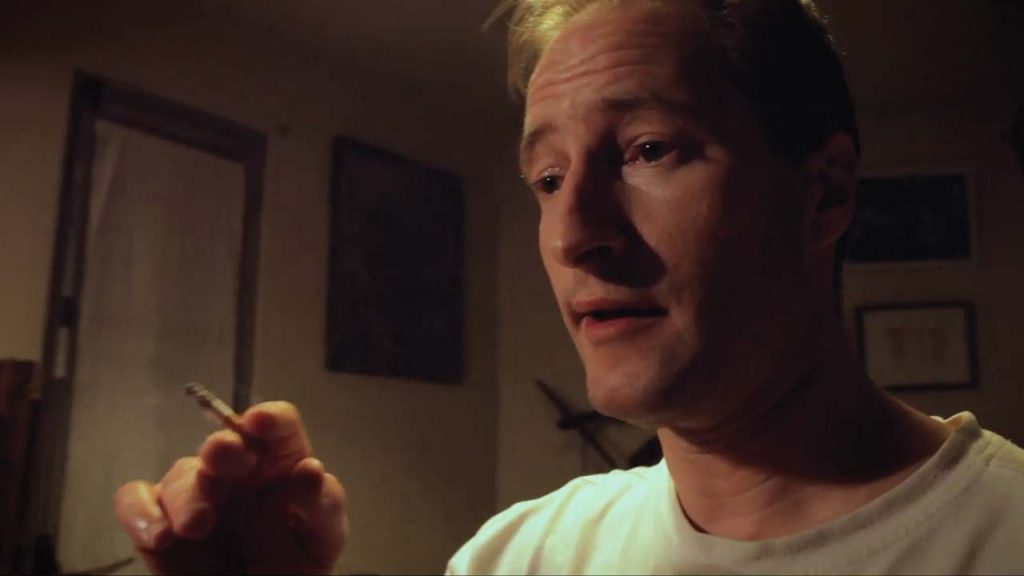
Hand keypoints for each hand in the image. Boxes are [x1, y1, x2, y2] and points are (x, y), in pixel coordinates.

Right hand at [113, 402, 347, 573]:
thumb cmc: (295, 563)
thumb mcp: (322, 536)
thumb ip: (322, 504)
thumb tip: (311, 470)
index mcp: (280, 462)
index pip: (279, 426)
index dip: (271, 418)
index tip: (262, 422)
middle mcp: (237, 470)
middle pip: (225, 444)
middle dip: (222, 448)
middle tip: (224, 455)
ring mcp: (196, 493)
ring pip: (182, 474)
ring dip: (187, 495)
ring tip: (197, 525)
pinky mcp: (159, 520)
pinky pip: (135, 501)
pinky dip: (140, 513)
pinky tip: (160, 535)